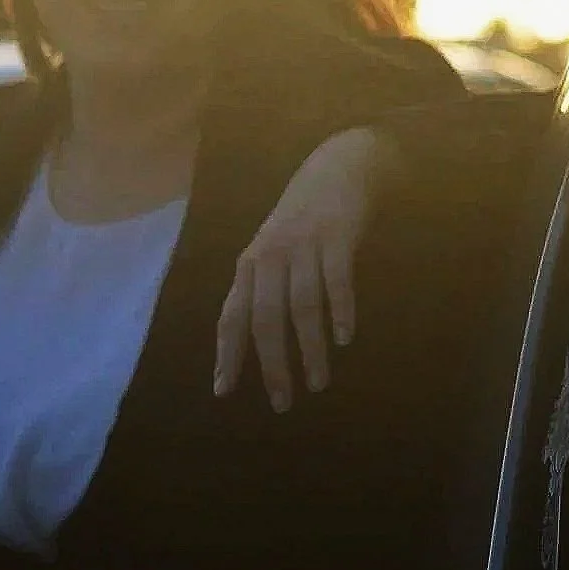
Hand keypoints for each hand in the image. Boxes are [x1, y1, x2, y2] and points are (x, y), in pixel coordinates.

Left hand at [213, 126, 395, 410]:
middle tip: (282, 403)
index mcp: (249, 264)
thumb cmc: (302, 220)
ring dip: (310, 349)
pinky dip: (340, 310)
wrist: (337, 166)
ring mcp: (303, 244)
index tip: (223, 391)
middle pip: (266, 319)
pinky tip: (344, 339)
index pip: (232, 316)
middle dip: (272, 365)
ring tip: (318, 384)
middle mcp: (270, 256)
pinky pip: (337, 279)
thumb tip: (253, 344)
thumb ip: (262, 290)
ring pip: (302, 306)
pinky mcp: (336, 235)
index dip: (227, 354)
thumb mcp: (272, 251)